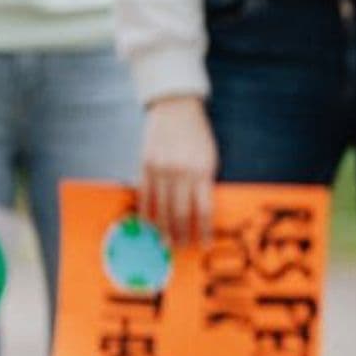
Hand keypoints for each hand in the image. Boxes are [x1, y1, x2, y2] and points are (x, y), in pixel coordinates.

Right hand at [138, 96, 216, 246]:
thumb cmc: (198, 136)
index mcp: (202, 171)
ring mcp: (161, 168)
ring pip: (161, 207)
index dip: (204, 230)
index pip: (204, 209)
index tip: (205, 244)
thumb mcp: (210, 158)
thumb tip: (202, 213)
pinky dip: (147, 211)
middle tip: (181, 247)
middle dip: (181, 234)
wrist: (176, 108)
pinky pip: (145, 195)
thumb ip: (205, 183)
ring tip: (165, 241)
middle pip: (181, 213)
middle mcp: (181, 172)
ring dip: (163, 228)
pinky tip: (148, 223)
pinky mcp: (145, 164)